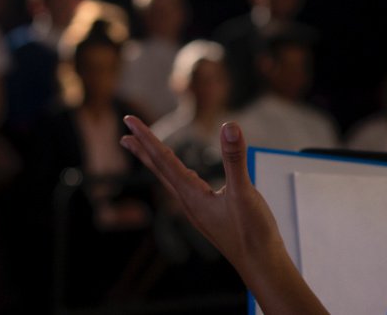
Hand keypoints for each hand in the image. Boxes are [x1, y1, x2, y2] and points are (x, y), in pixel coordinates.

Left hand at [120, 116, 328, 314]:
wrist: (261, 264)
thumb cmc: (252, 233)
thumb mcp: (244, 192)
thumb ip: (235, 158)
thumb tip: (229, 127)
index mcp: (192, 196)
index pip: (163, 160)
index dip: (147, 138)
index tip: (130, 121)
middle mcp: (189, 203)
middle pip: (160, 170)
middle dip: (143, 150)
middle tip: (125, 133)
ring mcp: (198, 210)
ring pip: (170, 180)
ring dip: (157, 162)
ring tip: (145, 151)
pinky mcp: (210, 214)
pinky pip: (185, 188)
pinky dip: (177, 175)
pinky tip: (184, 176)